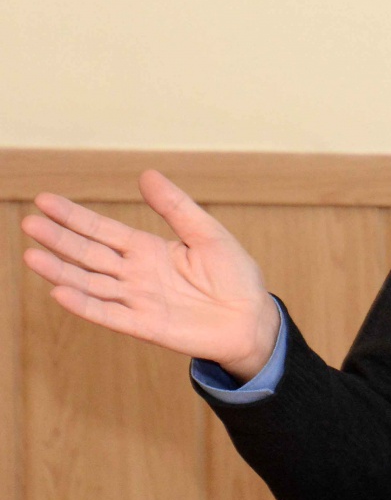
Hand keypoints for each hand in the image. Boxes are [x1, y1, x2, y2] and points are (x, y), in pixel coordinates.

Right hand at [21, 170, 278, 381]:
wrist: (252, 318)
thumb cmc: (234, 275)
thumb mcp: (207, 232)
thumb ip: (176, 207)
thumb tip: (147, 174)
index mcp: (149, 249)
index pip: (103, 230)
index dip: (74, 217)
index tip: (44, 201)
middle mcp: (136, 274)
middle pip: (89, 254)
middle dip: (59, 239)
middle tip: (28, 223)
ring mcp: (138, 300)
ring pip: (91, 284)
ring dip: (62, 271)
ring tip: (31, 256)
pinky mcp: (147, 326)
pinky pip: (111, 314)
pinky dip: (86, 305)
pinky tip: (61, 292)